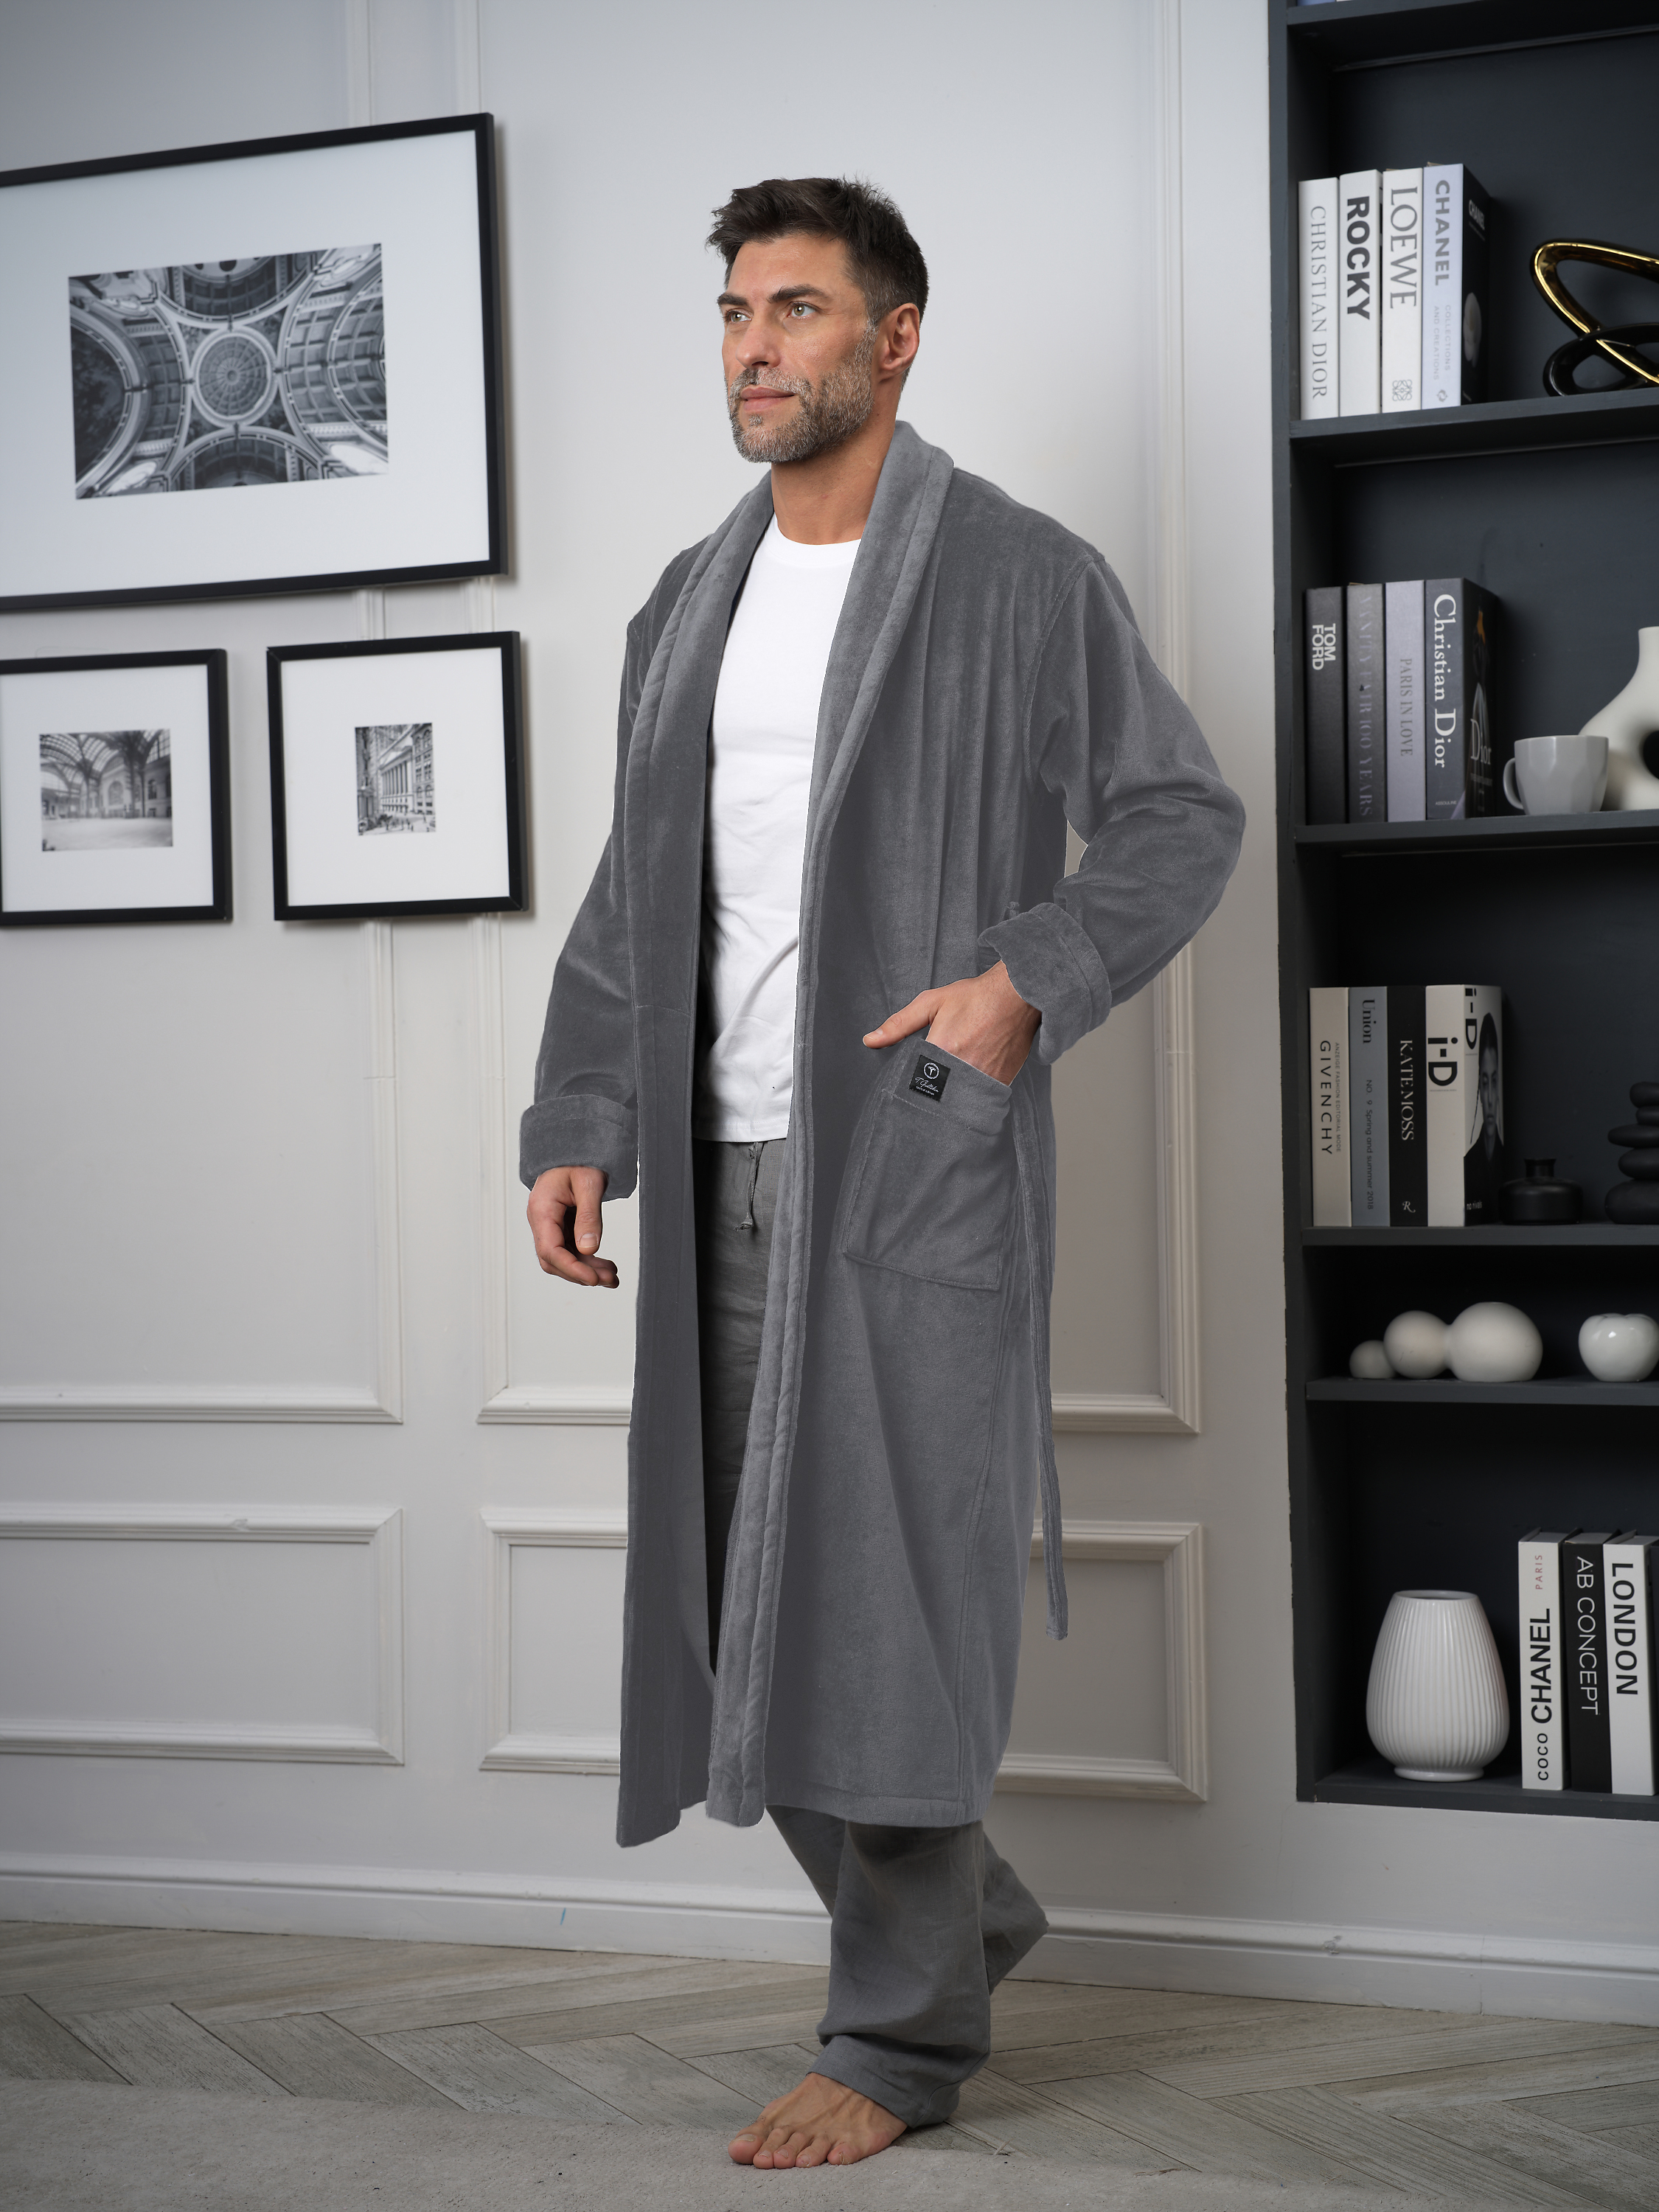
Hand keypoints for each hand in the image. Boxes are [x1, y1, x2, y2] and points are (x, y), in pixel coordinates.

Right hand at [527, 1166, 618, 1287]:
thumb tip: (589, 1249)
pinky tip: (606, 1268)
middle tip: (610, 1280)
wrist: (576, 1150)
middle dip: (581, 1273)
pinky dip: (588, 1261)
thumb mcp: (590, 1184)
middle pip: (554, 1259)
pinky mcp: (561, 1228)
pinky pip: (570, 1250)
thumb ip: (589, 1217)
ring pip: (563, 1258)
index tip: (593, 1279)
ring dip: (587, 1270)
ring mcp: (549, 1226)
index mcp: (541, 1209)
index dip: (571, 1268)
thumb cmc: (580, 1161)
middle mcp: (541, 1220)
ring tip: (613, 1277)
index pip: (550, 1249)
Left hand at [862, 960, 1039, 1084]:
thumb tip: (870, 1040)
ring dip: (951, 1093)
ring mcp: (984, 1078)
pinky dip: (971, 1093)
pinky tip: (969, 1079)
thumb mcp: (931, 1003)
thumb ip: (899, 1024)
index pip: (914, 1079)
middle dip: (931, 1089)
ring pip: (958, 1098)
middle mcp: (963, 1069)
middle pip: (936, 1093)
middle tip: (933, 1078)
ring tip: (951, 1079)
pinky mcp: (1001, 1082)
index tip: (913, 1078)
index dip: (911, 1081)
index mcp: (941, 1050)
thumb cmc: (975, 997)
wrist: (1018, 995)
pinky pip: (979, 1097)